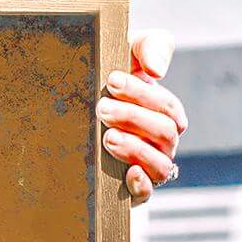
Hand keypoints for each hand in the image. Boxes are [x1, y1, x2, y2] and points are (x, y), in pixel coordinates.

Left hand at [101, 29, 184, 205]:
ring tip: (108, 138)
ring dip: (136, 150)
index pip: (166, 105)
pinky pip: (147, 193)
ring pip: (160, 164)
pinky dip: (142, 184)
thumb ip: (150, 47)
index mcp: (164, 112)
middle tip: (102, 108)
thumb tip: (157, 70)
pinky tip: (129, 173)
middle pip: (164, 132)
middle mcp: (162, 142)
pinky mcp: (132, 190)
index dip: (142, 93)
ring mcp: (149, 167)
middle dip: (133, 118)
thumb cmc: (110, 81)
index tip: (113, 80)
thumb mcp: (129, 54)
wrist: (76, 111)